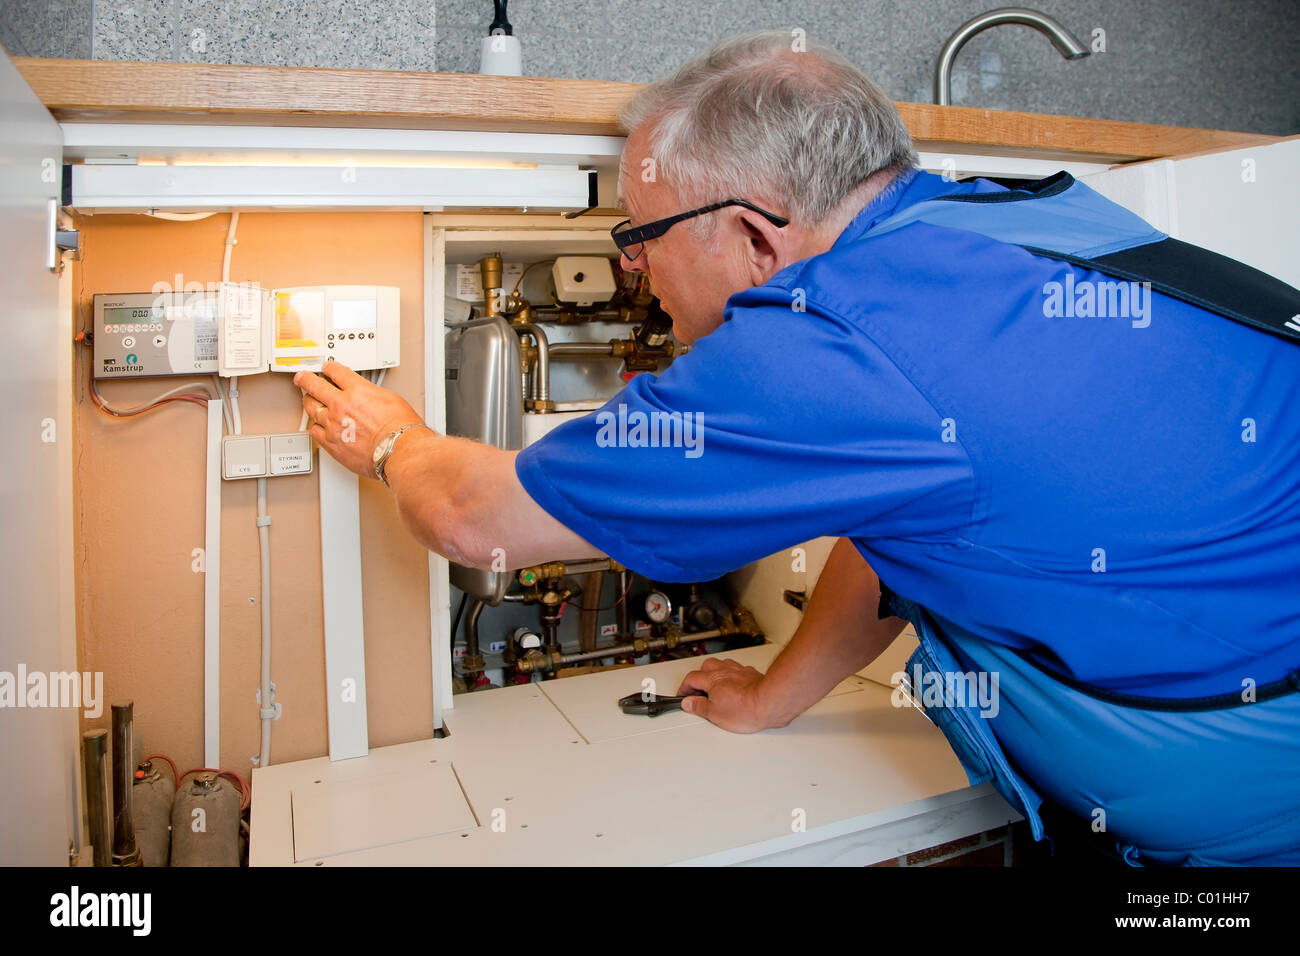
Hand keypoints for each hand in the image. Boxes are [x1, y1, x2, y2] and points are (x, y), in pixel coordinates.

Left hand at [294, 361, 422, 478]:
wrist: (398, 450)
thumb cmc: (401, 429)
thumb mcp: (391, 399)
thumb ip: (372, 395)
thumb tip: (368, 397)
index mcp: (358, 390)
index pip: (336, 372)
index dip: (329, 368)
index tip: (327, 368)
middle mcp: (341, 404)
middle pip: (315, 385)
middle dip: (306, 379)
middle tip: (302, 377)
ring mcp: (333, 423)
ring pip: (311, 408)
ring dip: (308, 402)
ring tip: (307, 401)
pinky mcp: (330, 442)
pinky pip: (314, 431)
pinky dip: (315, 427)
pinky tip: (316, 426)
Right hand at [675, 657, 781, 733]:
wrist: (769, 702)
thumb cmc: (746, 708)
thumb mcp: (715, 714)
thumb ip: (699, 707)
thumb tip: (688, 703)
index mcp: (712, 679)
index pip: (691, 679)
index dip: (684, 688)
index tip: (683, 696)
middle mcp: (724, 671)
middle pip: (706, 666)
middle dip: (699, 677)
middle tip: (698, 690)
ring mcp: (739, 670)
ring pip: (721, 664)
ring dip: (715, 673)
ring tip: (714, 684)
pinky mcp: (751, 673)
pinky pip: (736, 669)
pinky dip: (731, 675)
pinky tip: (733, 683)